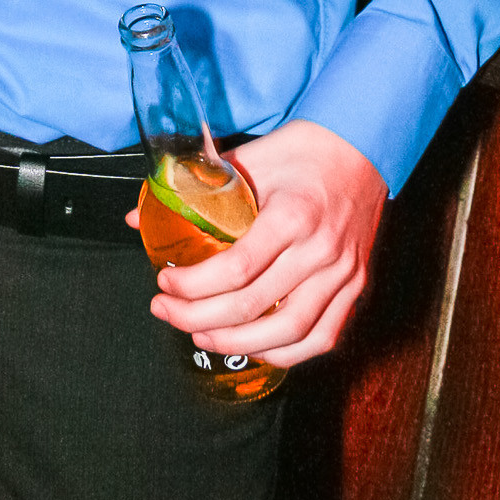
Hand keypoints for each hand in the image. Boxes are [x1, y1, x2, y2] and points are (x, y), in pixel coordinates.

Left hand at [133, 119, 386, 367]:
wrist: (361, 147)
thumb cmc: (302, 151)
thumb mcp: (247, 159)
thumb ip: (194, 189)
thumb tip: (138, 218)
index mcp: (292, 215)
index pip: (236, 268)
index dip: (193, 285)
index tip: (164, 281)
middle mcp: (320, 251)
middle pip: (254, 306)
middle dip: (199, 317)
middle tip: (166, 312)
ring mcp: (343, 274)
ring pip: (288, 332)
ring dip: (237, 344)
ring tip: (200, 335)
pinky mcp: (356, 287)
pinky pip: (321, 337)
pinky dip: (284, 352)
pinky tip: (253, 348)